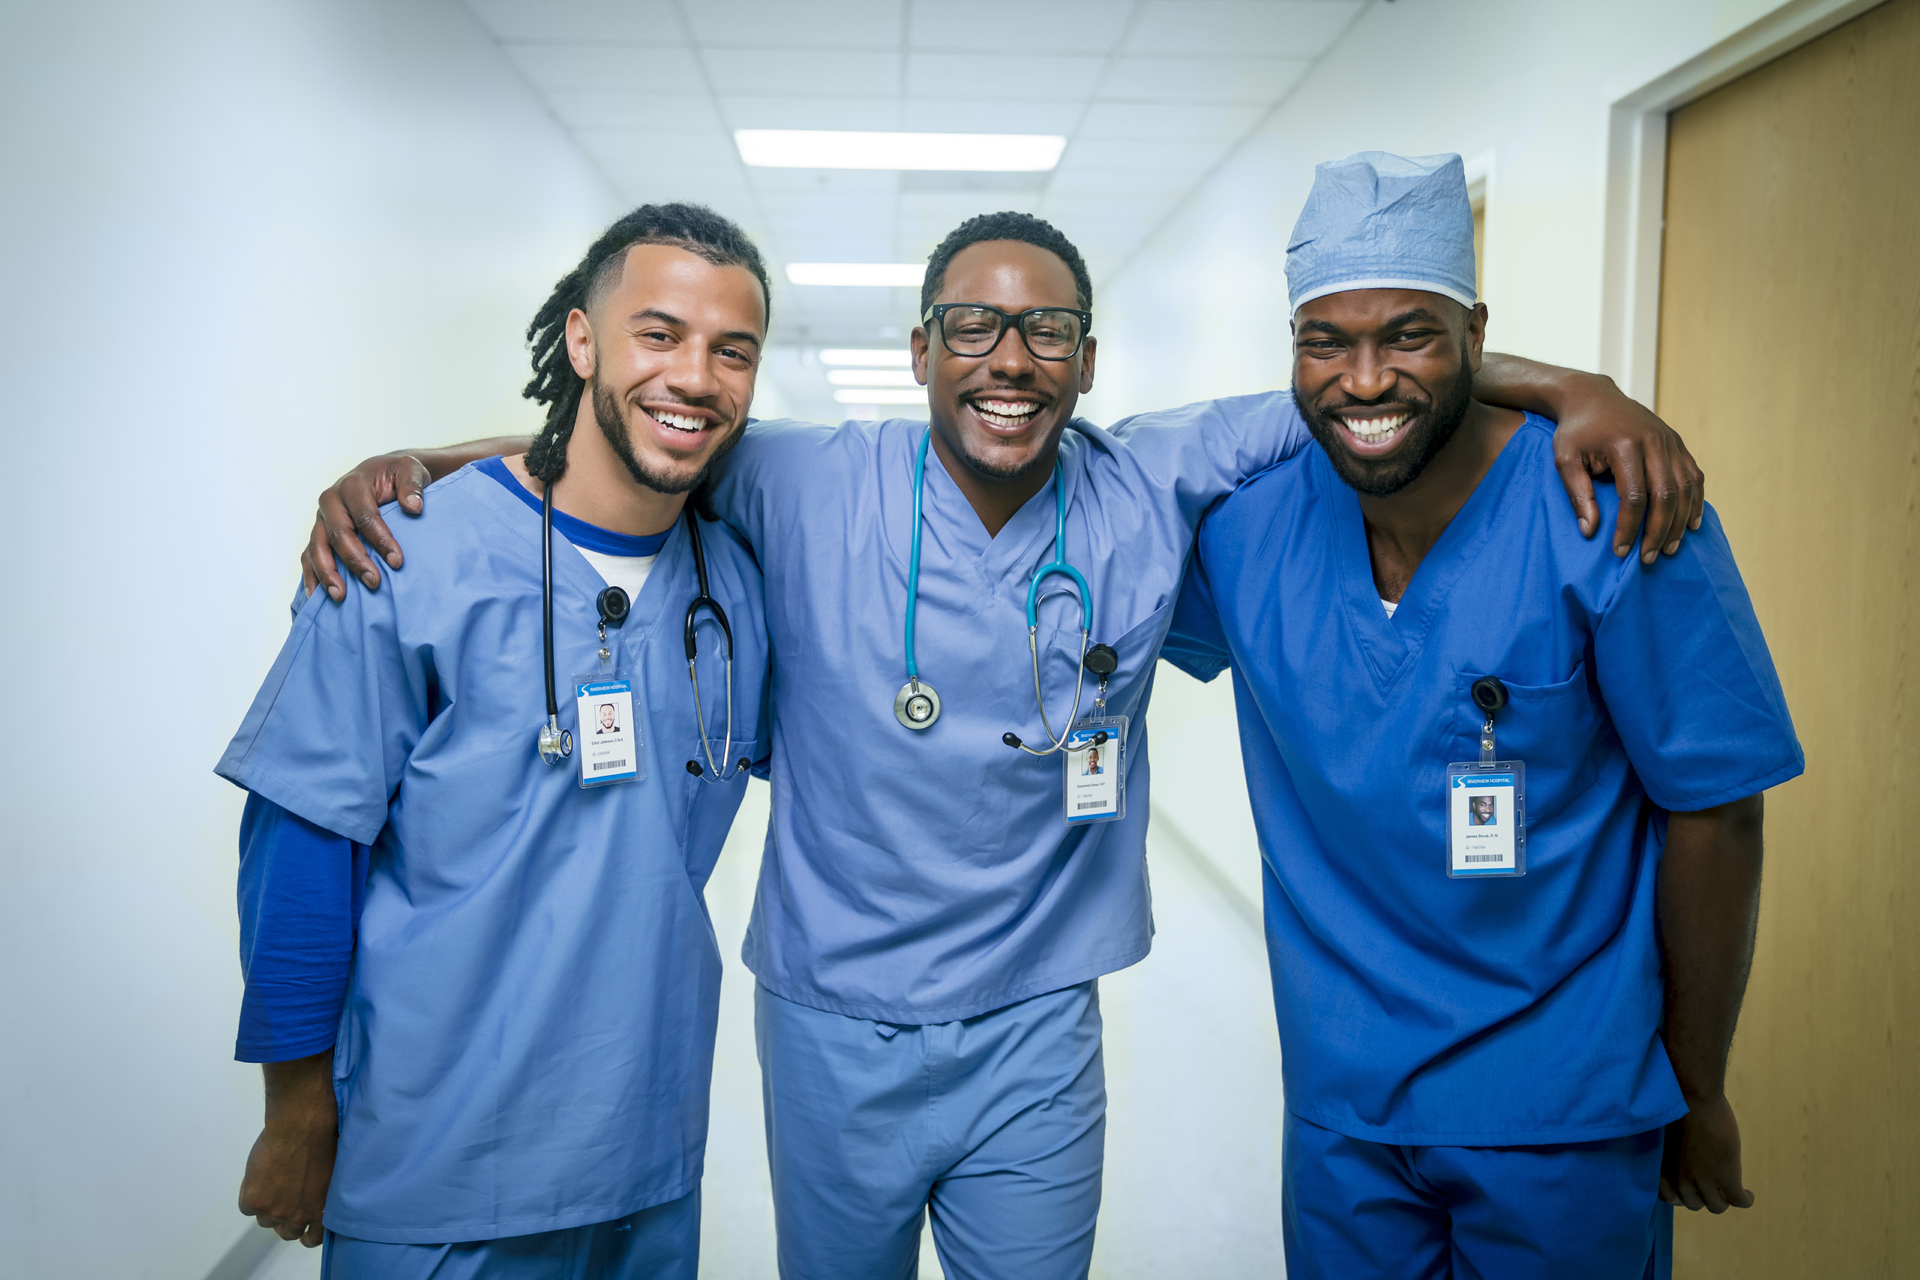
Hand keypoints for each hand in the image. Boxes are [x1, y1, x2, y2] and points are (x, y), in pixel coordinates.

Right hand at [237, 1052, 337, 1247]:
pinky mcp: (253, 1200)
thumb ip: (321, 1194)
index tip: (305, 1228)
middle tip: (285, 1202)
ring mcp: (273, 1211)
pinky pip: (247, 1207)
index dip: (307, 1233)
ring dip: (267, 1207)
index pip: (312, 1238)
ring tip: (272, 1184)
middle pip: (286, 1232)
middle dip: (285, 1220)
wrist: (302, 1126)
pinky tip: (258, 1177)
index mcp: (321, 1211)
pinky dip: (250, 1195)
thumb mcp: (331, 1175)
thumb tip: (315, 1198)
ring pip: (264, 1220)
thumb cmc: (324, 1141)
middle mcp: (297, 1217)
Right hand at [301, 453, 430, 601]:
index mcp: (352, 485)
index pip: (365, 516)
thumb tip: (414, 507)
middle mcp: (331, 501)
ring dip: (327, 573)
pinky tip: (316, 596)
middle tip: (374, 582)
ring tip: (340, 596)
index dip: (380, 539)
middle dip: (355, 561)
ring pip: (317, 547)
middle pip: (338, 534)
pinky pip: (308, 555)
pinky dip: (311, 575)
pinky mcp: (318, 533)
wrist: (381, 474)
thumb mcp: (409, 470)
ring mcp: (322, 519)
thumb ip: (412, 486)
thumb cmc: (396, 475)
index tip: (397, 562)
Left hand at [1549, 376, 1704, 563]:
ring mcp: (1670, 440)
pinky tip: (1690, 524)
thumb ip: (1578, 495)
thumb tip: (1591, 532)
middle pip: (1666, 496)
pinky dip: (1696, 501)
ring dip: (1680, 522)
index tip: (1620, 552)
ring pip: (1686, 488)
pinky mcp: (1677, 442)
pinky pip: (1694, 475)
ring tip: (1670, 548)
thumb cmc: (1575, 432)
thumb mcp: (1565, 460)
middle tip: (1649, 558)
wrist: (1592, 396)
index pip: (1635, 497)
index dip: (1630, 528)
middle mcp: (1654, 441)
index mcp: (1625, 445)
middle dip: (1658, 531)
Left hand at [1660, 1094, 1754, 1212]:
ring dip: (1724, 1200)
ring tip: (1732, 1191)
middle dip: (1703, 1196)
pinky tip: (1748, 1194)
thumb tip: (1683, 1160)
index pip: (1670, 1198)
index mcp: (1664, 1170)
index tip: (1691, 1189)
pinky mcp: (1726, 1177)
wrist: (1692, 1098)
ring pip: (1716, 1207)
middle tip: (1714, 1186)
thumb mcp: (1667, 1137)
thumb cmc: (1677, 1108)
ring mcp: (1704, 1181)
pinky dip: (1745, 1200)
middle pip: (1694, 1204)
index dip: (1682, 1196)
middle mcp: (1681, 1180)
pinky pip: (1738, 1201)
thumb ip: (1672, 1154)